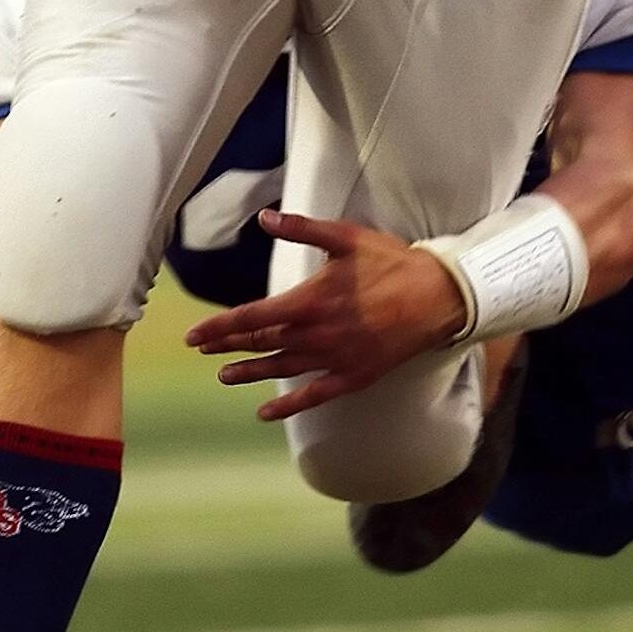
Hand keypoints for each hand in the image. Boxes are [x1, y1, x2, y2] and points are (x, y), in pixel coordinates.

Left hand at [185, 210, 467, 420]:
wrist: (438, 297)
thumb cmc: (392, 263)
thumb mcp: (346, 238)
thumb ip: (302, 228)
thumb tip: (263, 217)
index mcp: (310, 301)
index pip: (252, 317)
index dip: (220, 327)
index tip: (194, 335)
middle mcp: (317, 334)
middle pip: (262, 343)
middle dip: (228, 346)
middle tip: (202, 349)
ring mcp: (335, 359)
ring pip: (282, 369)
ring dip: (250, 373)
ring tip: (225, 375)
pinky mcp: (353, 376)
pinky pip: (314, 396)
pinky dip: (288, 406)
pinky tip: (266, 414)